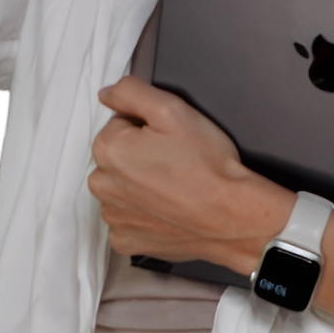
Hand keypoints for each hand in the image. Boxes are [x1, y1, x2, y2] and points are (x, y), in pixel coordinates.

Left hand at [89, 75, 292, 270]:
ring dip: (138, 183)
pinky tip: (166, 207)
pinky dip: (142, 212)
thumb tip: (107, 93)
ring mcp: (113, 217)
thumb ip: (131, 92)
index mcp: (109, 149)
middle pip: (115, 155)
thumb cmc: (206, 163)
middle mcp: (102, 185)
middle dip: (138, 153)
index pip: (118, 123)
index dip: (145, 125)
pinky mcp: (126, 241)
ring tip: (172, 184)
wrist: (231, 215)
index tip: (168, 138)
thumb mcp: (173, 109)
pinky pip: (126, 217)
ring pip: (119, 186)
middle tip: (173, 159)